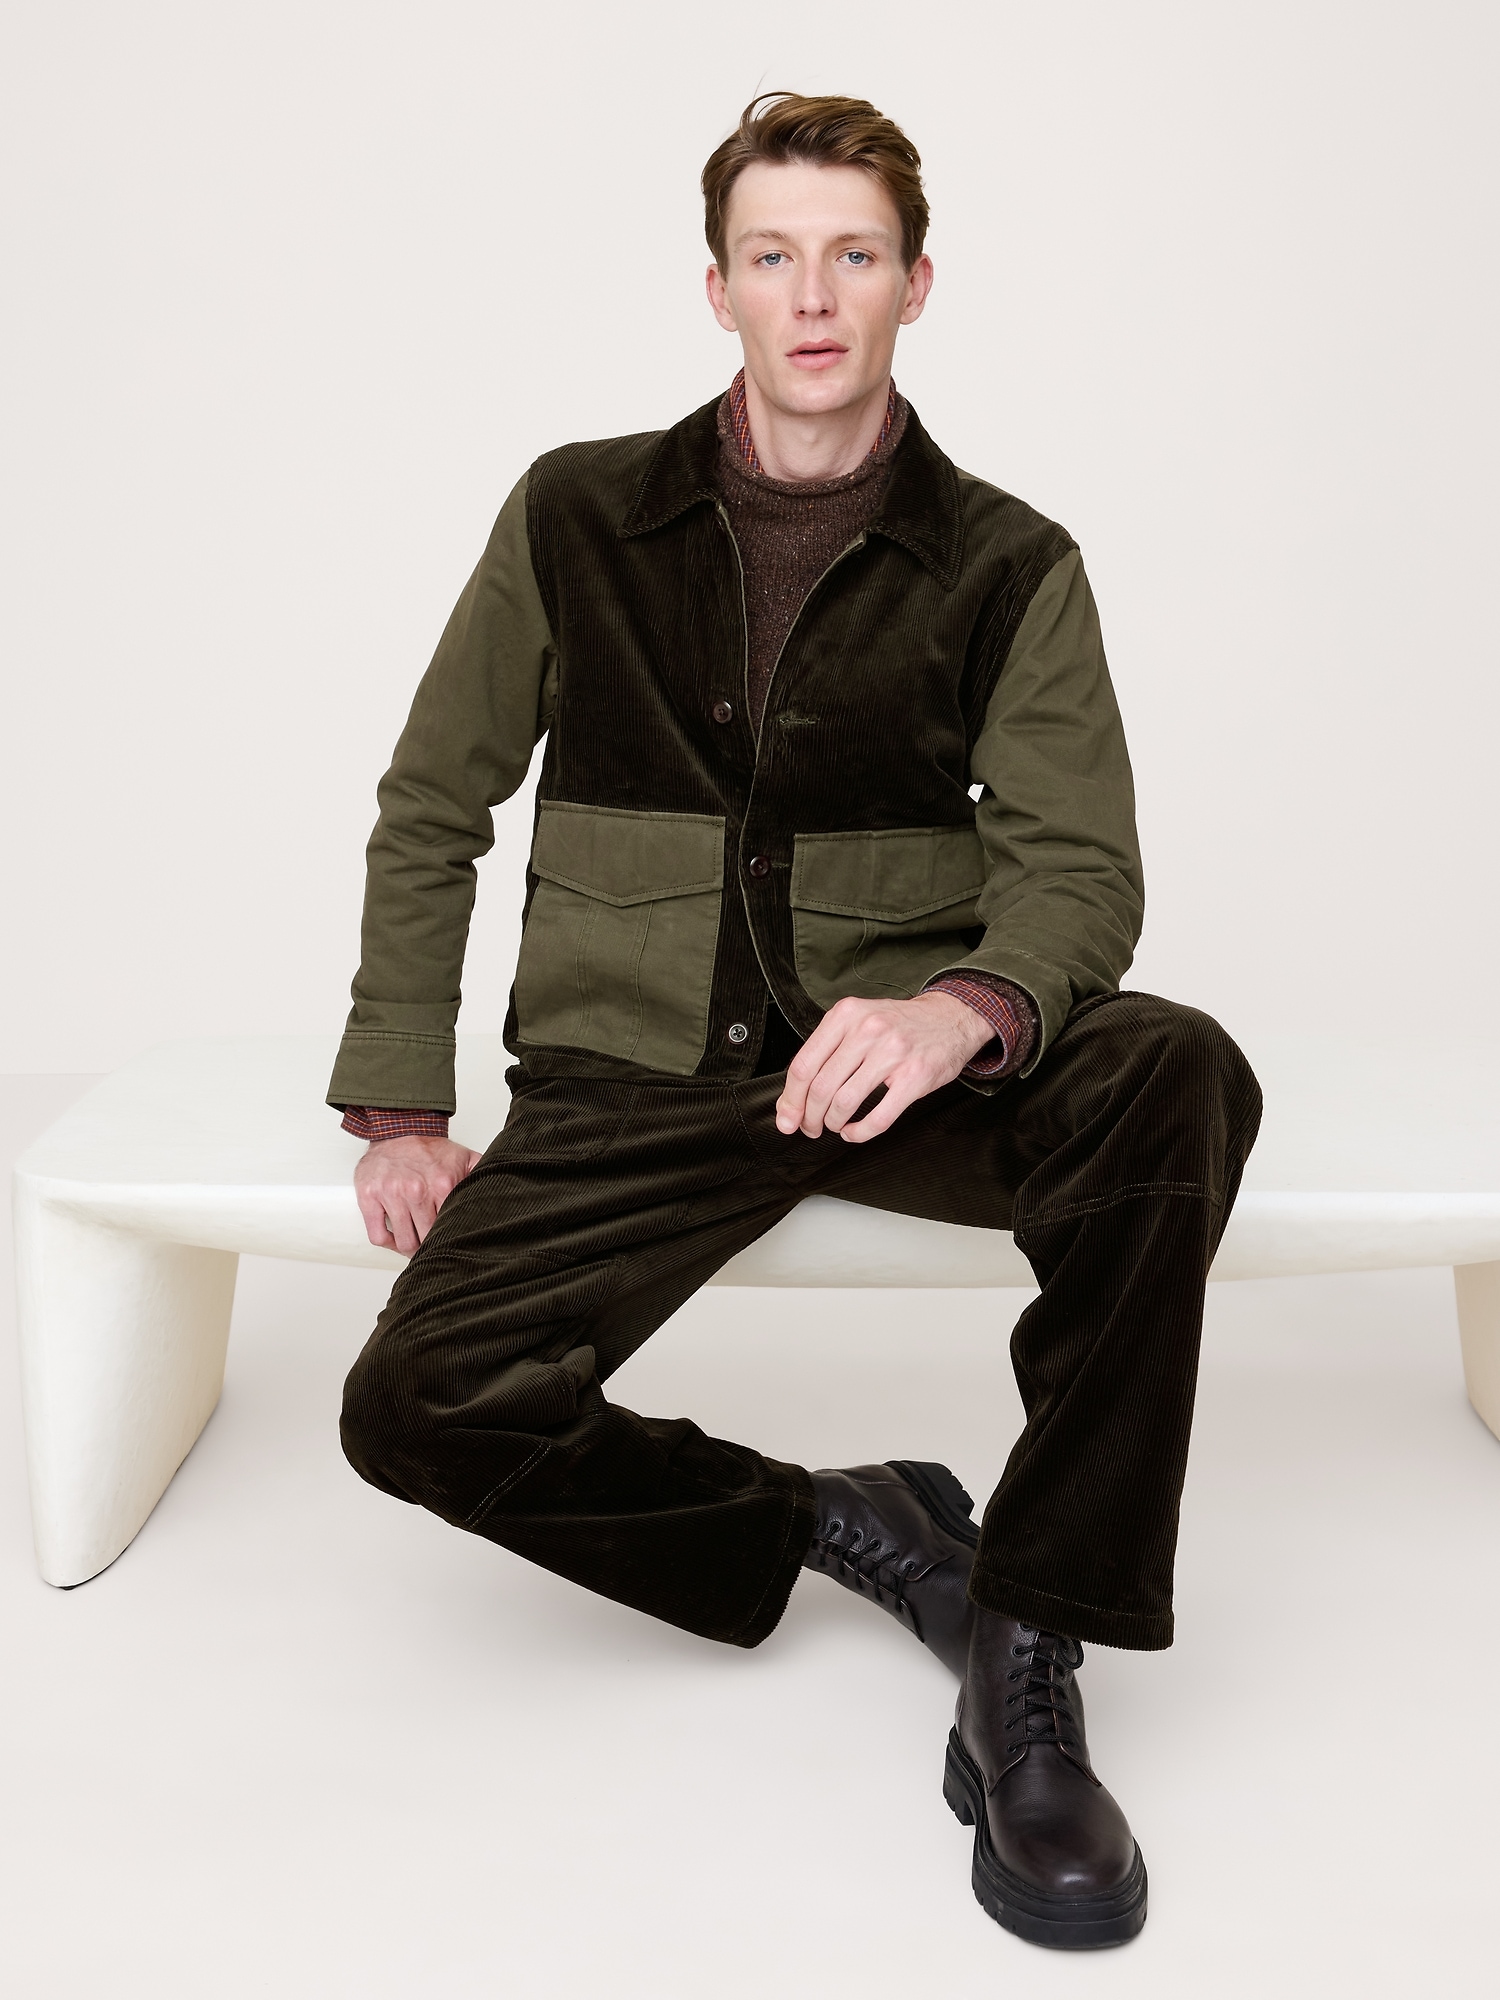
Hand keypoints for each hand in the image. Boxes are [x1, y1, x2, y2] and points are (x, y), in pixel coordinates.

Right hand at [354, 1135, 482, 1254]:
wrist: (399, 1128)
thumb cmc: (429, 1149)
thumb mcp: (465, 1158)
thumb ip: (482, 1176)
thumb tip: (503, 1192)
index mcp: (442, 1184)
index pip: (449, 1228)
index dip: (450, 1239)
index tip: (450, 1242)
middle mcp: (416, 1191)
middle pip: (427, 1240)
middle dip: (430, 1247)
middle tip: (432, 1248)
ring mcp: (391, 1194)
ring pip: (403, 1241)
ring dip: (410, 1248)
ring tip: (415, 1244)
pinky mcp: (369, 1197)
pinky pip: (377, 1235)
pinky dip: (387, 1242)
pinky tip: (395, 1237)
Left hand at [775, 991, 994, 1143]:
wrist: (950, 1018)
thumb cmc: (898, 1026)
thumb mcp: (857, 1022)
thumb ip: (825, 1053)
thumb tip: (791, 1101)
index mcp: (846, 1015)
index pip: (803, 1065)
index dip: (790, 1100)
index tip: (787, 1118)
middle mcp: (867, 1030)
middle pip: (820, 1087)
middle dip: (809, 1117)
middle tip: (810, 1128)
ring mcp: (893, 1053)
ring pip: (844, 1102)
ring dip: (833, 1123)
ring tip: (835, 1125)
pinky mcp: (915, 1076)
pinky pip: (879, 1117)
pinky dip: (860, 1132)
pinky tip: (854, 1132)